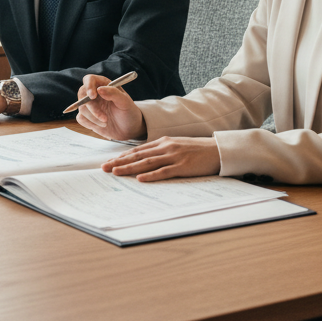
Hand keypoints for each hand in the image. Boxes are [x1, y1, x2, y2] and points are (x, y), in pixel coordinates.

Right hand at [74, 74, 146, 140]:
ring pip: (82, 108)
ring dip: (93, 118)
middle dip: (92, 107)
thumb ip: (114, 93)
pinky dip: (90, 123)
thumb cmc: (128, 112)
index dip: (88, 86)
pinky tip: (101, 126)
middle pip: (82, 94)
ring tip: (106, 122)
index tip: (92, 96)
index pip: (90, 79)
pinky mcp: (87, 117)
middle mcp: (95, 93)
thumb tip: (99, 89)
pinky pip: (81, 118)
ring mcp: (90, 106)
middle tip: (104, 117)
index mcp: (104, 85)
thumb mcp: (125, 102)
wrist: (129, 129)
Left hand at [101, 137, 222, 181]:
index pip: (138, 150)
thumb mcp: (176, 145)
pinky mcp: (182, 166)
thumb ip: (162, 150)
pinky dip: (151, 175)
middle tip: (104, 168)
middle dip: (120, 162)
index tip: (110, 161)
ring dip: (129, 168)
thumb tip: (146, 159)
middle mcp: (165, 147)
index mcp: (163, 142)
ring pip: (147, 163)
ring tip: (115, 172)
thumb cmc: (197, 150)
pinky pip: (164, 171)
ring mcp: (173, 156)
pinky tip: (140, 178)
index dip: (123, 156)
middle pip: (138, 155)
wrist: (217, 150)